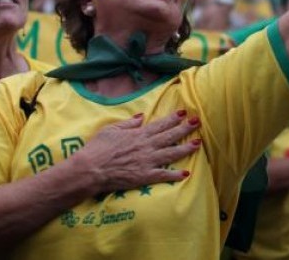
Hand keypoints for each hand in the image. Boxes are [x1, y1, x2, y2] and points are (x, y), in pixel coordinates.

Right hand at [77, 111, 200, 193]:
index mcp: (138, 134)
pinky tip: (186, 174)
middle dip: (184, 128)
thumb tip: (142, 116)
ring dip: (185, 148)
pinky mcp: (144, 176)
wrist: (91, 169)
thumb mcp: (111, 129)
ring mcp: (147, 161)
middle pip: (169, 136)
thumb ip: (129, 123)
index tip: (183, 113)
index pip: (159, 124)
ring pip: (171, 154)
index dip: (173, 118)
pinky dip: (175, 175)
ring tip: (198, 144)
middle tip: (197, 122)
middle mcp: (146, 146)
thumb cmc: (97, 148)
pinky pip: (163, 175)